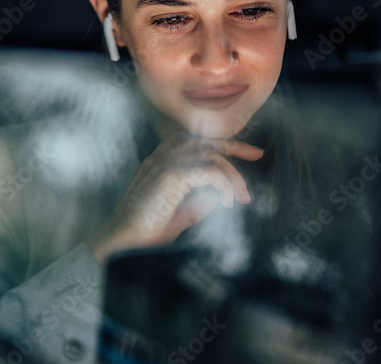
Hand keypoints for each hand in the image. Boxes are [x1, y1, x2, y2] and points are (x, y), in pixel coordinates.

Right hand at [89, 131, 263, 265]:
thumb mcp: (179, 214)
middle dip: (234, 145)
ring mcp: (163, 163)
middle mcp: (160, 157)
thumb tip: (218, 195)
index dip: (220, 142)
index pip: (192, 140)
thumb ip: (197, 201)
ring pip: (209, 154)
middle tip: (256, 155)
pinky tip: (226, 203)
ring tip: (240, 197)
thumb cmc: (146, 232)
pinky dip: (223, 185)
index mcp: (159, 162)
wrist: (123, 241)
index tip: (246, 151)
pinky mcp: (169, 175)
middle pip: (204, 140)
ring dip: (230, 174)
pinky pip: (208, 171)